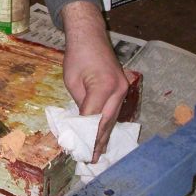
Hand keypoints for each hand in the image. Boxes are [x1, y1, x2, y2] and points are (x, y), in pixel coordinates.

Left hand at [61, 1, 128, 162]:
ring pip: (113, 118)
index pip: (93, 117)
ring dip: (104, 136)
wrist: (90, 35)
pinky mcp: (123, 88)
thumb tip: (82, 123)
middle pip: (107, 121)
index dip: (85, 135)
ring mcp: (124, 89)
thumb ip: (80, 102)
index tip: (79, 151)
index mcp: (104, 86)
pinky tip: (103, 136)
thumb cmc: (77, 55)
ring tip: (97, 154)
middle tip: (90, 160)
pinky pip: (115, 110)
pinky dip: (108, 123)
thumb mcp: (72, 80)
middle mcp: (118, 89)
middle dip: (98, 142)